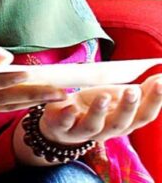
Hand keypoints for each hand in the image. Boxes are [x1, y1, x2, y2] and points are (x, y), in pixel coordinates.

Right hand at [0, 31, 66, 112]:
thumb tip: (7, 59)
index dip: (4, 81)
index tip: (28, 72)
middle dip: (30, 95)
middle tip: (59, 92)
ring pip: (3, 106)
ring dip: (31, 101)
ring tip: (58, 95)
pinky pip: (2, 108)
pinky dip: (23, 103)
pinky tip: (42, 97)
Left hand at [38, 74, 161, 145]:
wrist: (63, 121)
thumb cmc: (98, 106)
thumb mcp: (121, 97)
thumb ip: (144, 90)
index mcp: (126, 123)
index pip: (144, 115)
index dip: (154, 101)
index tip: (161, 83)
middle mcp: (108, 130)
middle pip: (121, 123)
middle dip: (128, 107)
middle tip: (132, 91)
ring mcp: (84, 130)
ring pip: (94, 126)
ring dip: (99, 111)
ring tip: (103, 96)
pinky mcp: (63, 127)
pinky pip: (65, 124)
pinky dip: (68, 116)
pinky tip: (72, 107)